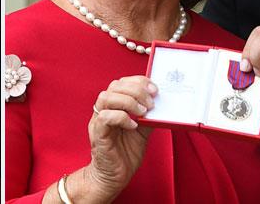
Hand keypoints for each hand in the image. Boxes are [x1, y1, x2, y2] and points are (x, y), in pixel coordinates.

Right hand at [81, 76, 155, 200]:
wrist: (114, 177)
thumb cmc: (125, 153)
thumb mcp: (142, 132)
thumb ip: (148, 118)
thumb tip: (161, 106)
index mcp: (113, 106)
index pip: (121, 83)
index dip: (138, 81)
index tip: (154, 89)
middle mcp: (103, 110)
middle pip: (114, 86)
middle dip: (136, 90)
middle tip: (150, 103)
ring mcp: (98, 121)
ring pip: (106, 98)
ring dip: (128, 101)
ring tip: (142, 112)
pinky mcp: (98, 134)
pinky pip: (105, 117)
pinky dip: (121, 118)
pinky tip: (133, 126)